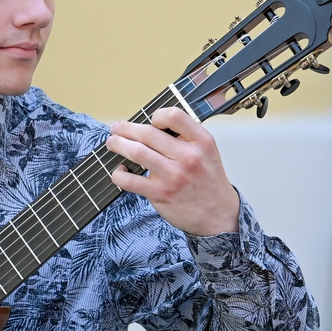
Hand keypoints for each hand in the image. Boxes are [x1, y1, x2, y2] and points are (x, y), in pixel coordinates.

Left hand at [106, 107, 240, 236]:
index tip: (150, 121)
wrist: (219, 214)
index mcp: (201, 141)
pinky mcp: (161, 193)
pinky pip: (130, 180)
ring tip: (112, 143)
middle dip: (125, 129)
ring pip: (136, 152)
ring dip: (118, 145)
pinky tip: (120, 171)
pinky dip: (119, 174)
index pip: (174, 116)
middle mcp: (188, 157)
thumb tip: (152, 126)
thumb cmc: (208, 181)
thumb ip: (186, 137)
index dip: (157, 116)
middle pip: (147, 133)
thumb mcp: (207, 152)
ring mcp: (173, 176)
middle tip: (116, 129)